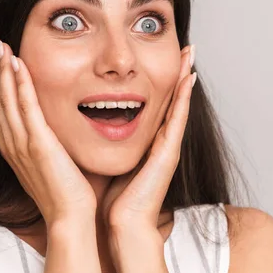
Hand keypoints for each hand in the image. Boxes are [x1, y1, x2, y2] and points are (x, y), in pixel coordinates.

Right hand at [0, 36, 96, 224]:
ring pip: (6, 99)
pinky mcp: (39, 143)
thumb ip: (16, 145)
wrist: (68, 215)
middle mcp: (10, 142)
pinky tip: (18, 63)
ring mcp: (23, 143)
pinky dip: (21, 84)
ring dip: (2, 69)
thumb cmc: (58, 191)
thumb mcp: (31, 165)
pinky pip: (27, 107)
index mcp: (9, 146)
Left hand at [101, 45, 195, 232]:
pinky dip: (184, 97)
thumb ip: (102, 143)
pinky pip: (177, 118)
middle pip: (171, 99)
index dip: (160, 81)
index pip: (155, 104)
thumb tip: (83, 125)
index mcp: (146, 143)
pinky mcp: (169, 152)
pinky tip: (188, 76)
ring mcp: (168, 146)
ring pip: (178, 103)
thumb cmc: (112, 199)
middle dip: (177, 72)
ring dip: (184, 77)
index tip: (163, 58)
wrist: (122, 226)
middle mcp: (161, 142)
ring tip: (189, 52)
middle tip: (185, 47)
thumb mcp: (108, 161)